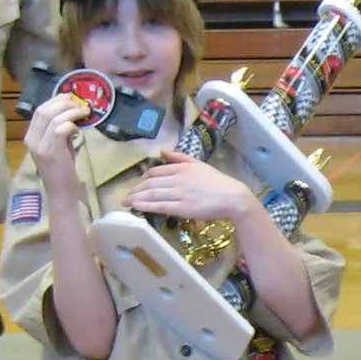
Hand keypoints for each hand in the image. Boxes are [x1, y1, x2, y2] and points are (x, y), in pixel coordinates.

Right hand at [23, 91, 91, 181]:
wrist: (61, 194)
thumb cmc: (62, 171)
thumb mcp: (58, 147)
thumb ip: (60, 131)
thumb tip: (71, 113)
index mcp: (30, 137)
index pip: (39, 111)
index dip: (55, 101)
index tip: (70, 97)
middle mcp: (31, 140)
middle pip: (44, 111)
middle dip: (64, 103)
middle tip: (80, 104)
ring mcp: (40, 146)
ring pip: (53, 118)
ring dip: (71, 112)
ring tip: (85, 112)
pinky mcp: (52, 153)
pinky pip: (59, 130)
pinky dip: (71, 125)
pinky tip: (79, 129)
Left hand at [125, 156, 261, 226]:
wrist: (234, 197)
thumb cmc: (218, 182)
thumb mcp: (199, 164)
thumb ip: (179, 157)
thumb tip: (162, 151)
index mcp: (182, 168)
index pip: (155, 172)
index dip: (143, 179)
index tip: (138, 185)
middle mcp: (178, 179)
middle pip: (150, 183)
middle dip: (135, 190)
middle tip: (126, 197)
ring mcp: (180, 194)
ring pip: (152, 194)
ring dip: (136, 198)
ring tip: (126, 203)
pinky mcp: (183, 208)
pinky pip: (160, 206)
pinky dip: (146, 206)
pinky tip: (136, 207)